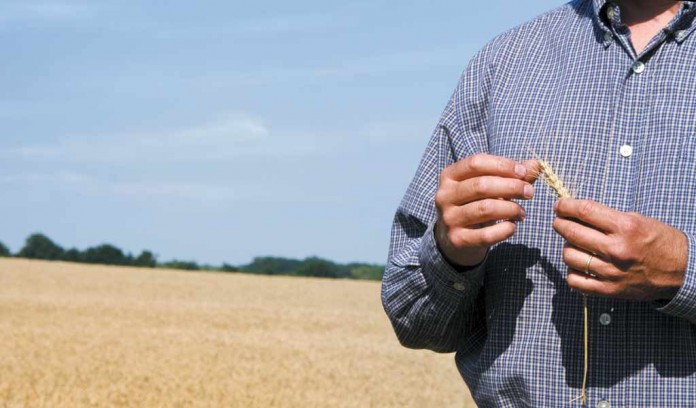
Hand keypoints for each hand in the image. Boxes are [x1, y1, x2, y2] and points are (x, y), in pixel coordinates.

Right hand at [434, 153, 539, 266]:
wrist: (453, 238)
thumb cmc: (474, 204)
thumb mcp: (487, 185)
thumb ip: (510, 175)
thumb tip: (535, 165)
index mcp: (449, 176)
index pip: (476, 163)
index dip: (503, 165)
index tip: (524, 172)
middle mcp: (444, 196)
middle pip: (481, 185)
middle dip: (512, 187)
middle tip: (529, 193)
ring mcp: (449, 218)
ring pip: (485, 209)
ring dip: (511, 209)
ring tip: (522, 212)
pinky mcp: (457, 239)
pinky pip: (486, 235)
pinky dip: (505, 230)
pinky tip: (512, 226)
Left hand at [553, 198, 687, 300]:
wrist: (682, 271)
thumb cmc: (658, 241)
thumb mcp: (638, 220)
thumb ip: (607, 217)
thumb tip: (576, 212)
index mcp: (626, 227)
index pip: (584, 211)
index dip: (565, 206)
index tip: (559, 206)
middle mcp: (617, 249)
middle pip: (572, 232)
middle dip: (560, 223)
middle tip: (559, 221)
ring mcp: (612, 272)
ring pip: (569, 256)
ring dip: (567, 247)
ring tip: (574, 244)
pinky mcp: (609, 290)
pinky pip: (575, 281)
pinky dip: (572, 272)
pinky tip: (579, 265)